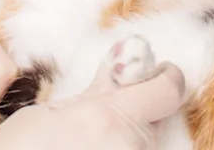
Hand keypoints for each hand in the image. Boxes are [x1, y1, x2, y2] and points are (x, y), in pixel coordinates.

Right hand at [0, 61, 185, 148]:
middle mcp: (128, 149)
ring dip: (122, 140)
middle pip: (155, 121)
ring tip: (83, 144)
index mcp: (108, 118)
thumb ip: (92, 94)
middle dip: (135, 112)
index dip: (164, 76)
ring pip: (141, 146)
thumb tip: (119, 74)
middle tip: (100, 115)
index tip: (153, 71)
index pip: (168, 90)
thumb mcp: (45, 114)